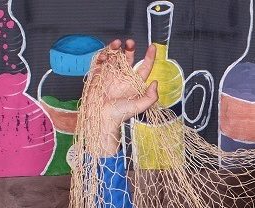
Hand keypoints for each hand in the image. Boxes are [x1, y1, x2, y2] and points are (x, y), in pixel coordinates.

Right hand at [91, 39, 158, 154]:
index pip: (144, 67)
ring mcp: (111, 74)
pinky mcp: (99, 74)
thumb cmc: (120, 114)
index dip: (149, 56)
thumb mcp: (140, 106)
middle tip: (130, 43)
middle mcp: (123, 77)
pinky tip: (104, 55)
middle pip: (128, 57)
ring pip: (114, 56)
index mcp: (134, 83)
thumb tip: (155, 82)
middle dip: (129, 48)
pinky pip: (100, 61)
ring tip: (117, 44)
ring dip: (115, 48)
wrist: (101, 117)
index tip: (152, 47)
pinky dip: (102, 55)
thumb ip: (151, 96)